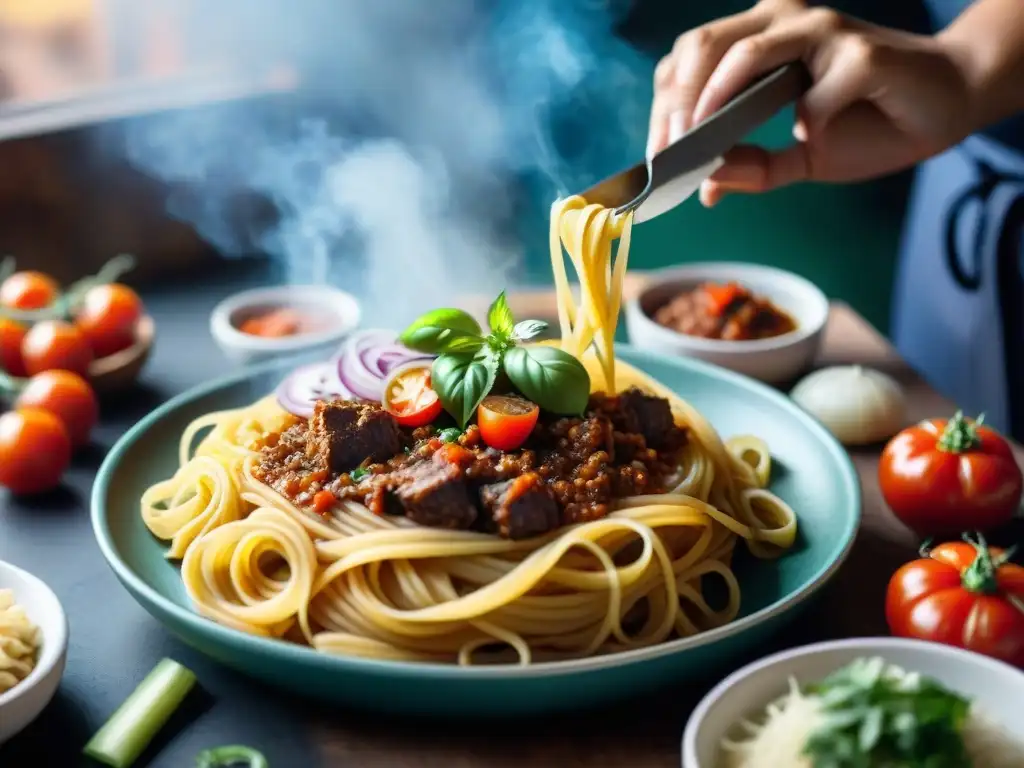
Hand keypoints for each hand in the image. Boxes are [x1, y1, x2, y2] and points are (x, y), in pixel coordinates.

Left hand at [647, 0, 975, 205]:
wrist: (945, 107)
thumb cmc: (868, 125)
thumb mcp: (798, 158)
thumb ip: (752, 168)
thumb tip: (707, 188)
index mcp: (758, 42)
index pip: (686, 62)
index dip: (663, 109)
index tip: (658, 158)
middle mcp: (783, 24)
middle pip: (701, 49)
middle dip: (676, 107)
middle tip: (672, 155)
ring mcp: (821, 33)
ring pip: (743, 54)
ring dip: (712, 107)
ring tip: (704, 149)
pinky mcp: (860, 54)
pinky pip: (814, 94)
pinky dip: (806, 123)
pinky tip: (812, 137)